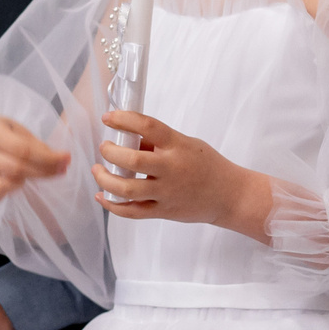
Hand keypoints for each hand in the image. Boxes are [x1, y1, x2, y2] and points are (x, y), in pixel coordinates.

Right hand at [0, 116, 68, 207]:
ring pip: (2, 188)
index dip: (48, 158)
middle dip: (43, 172)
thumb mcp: (14, 128)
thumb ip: (34, 144)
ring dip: (19, 184)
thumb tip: (60, 161)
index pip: (24, 150)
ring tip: (22, 175)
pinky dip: (2, 196)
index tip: (66, 160)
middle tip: (59, 171)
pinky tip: (6, 184)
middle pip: (16, 170)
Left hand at [94, 110, 270, 235]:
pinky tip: (102, 195)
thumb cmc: (207, 166)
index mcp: (178, 146)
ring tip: (98, 170)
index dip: (123, 119)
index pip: (147, 126)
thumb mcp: (186, 144)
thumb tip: (126, 139)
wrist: (229, 196)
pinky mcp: (163, 212)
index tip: (108, 118)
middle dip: (110, 152)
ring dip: (105, 179)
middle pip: (133, 160)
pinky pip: (132, 211)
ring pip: (127, 189)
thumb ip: (158, 143)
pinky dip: (113, 205)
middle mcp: (172, 169)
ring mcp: (167, 193)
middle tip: (105, 148)